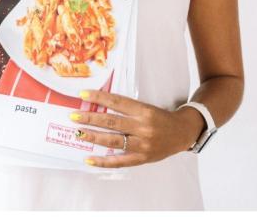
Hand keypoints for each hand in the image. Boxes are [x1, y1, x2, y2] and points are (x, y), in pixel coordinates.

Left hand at [71, 90, 203, 167]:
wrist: (183, 133)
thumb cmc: (161, 118)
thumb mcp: (146, 107)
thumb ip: (127, 108)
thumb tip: (100, 106)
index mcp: (144, 111)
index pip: (117, 103)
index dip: (99, 98)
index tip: (82, 95)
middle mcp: (143, 127)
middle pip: (111, 122)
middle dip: (90, 119)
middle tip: (73, 116)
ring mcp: (142, 145)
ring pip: (113, 141)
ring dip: (93, 137)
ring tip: (78, 133)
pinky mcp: (142, 159)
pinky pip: (119, 162)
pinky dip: (103, 161)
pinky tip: (89, 158)